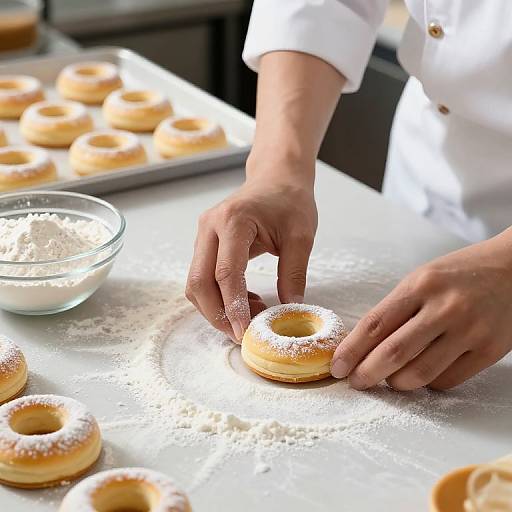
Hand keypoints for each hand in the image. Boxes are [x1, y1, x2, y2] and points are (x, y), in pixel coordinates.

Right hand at [186, 163, 317, 342]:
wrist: (276, 177)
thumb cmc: (290, 200)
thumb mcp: (301, 235)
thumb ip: (294, 273)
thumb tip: (290, 310)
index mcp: (234, 221)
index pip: (226, 273)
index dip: (233, 306)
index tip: (245, 332)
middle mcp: (210, 227)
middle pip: (199, 282)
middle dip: (216, 314)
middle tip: (241, 334)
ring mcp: (203, 234)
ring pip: (195, 283)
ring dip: (216, 308)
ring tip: (249, 317)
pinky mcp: (205, 243)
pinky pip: (202, 277)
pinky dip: (218, 297)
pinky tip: (246, 301)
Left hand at [331, 232, 511, 389]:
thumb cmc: (460, 273)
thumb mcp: (422, 279)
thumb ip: (397, 309)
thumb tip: (365, 345)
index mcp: (420, 285)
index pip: (374, 324)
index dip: (351, 350)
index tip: (337, 366)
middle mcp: (443, 308)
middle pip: (393, 353)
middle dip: (366, 373)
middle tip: (355, 381)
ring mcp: (469, 330)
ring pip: (419, 373)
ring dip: (396, 383)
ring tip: (388, 378)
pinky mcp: (488, 350)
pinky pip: (447, 380)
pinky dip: (427, 383)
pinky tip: (421, 374)